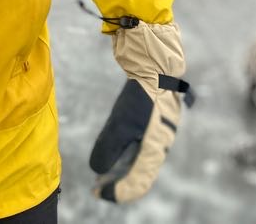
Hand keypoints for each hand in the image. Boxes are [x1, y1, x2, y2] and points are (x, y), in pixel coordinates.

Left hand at [89, 21, 193, 202]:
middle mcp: (159, 140)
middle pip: (138, 170)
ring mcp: (155, 126)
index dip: (119, 191)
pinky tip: (111, 146)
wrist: (154, 62)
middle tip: (97, 187)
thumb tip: (98, 171)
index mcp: (156, 147)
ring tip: (101, 171)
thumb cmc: (141, 94)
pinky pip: (136, 139)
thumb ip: (109, 148)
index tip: (98, 194)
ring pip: (137, 155)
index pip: (139, 181)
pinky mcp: (148, 114)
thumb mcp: (121, 123)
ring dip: (119, 165)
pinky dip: (123, 148)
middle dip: (117, 181)